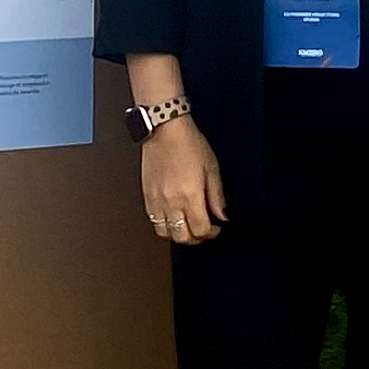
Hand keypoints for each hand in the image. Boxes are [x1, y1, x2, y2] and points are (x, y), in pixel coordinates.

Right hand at [141, 117, 226, 245]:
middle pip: (182, 237)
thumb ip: (217, 195)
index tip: (216, 227)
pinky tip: (173, 216)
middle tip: (203, 230)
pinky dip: (164, 224)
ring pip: (165, 233)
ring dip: (178, 233)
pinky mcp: (146, 196)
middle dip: (195, 238)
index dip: (211, 233)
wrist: (165, 130)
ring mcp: (156, 200)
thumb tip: (222, 214)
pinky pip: (153, 221)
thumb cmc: (188, 143)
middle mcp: (171, 202)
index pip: (200, 230)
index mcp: (190, 196)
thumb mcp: (212, 168)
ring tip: (187, 225)